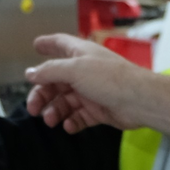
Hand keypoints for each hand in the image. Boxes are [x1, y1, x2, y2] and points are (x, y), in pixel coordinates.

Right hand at [24, 33, 150, 132]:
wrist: (139, 101)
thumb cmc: (110, 79)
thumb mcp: (75, 70)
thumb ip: (50, 71)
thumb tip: (30, 73)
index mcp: (80, 55)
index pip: (61, 44)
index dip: (48, 43)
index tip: (36, 45)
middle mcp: (85, 71)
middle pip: (55, 81)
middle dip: (42, 94)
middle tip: (33, 109)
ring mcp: (91, 92)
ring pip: (65, 102)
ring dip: (55, 111)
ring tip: (51, 120)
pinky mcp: (98, 110)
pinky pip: (79, 116)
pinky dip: (72, 121)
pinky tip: (69, 126)